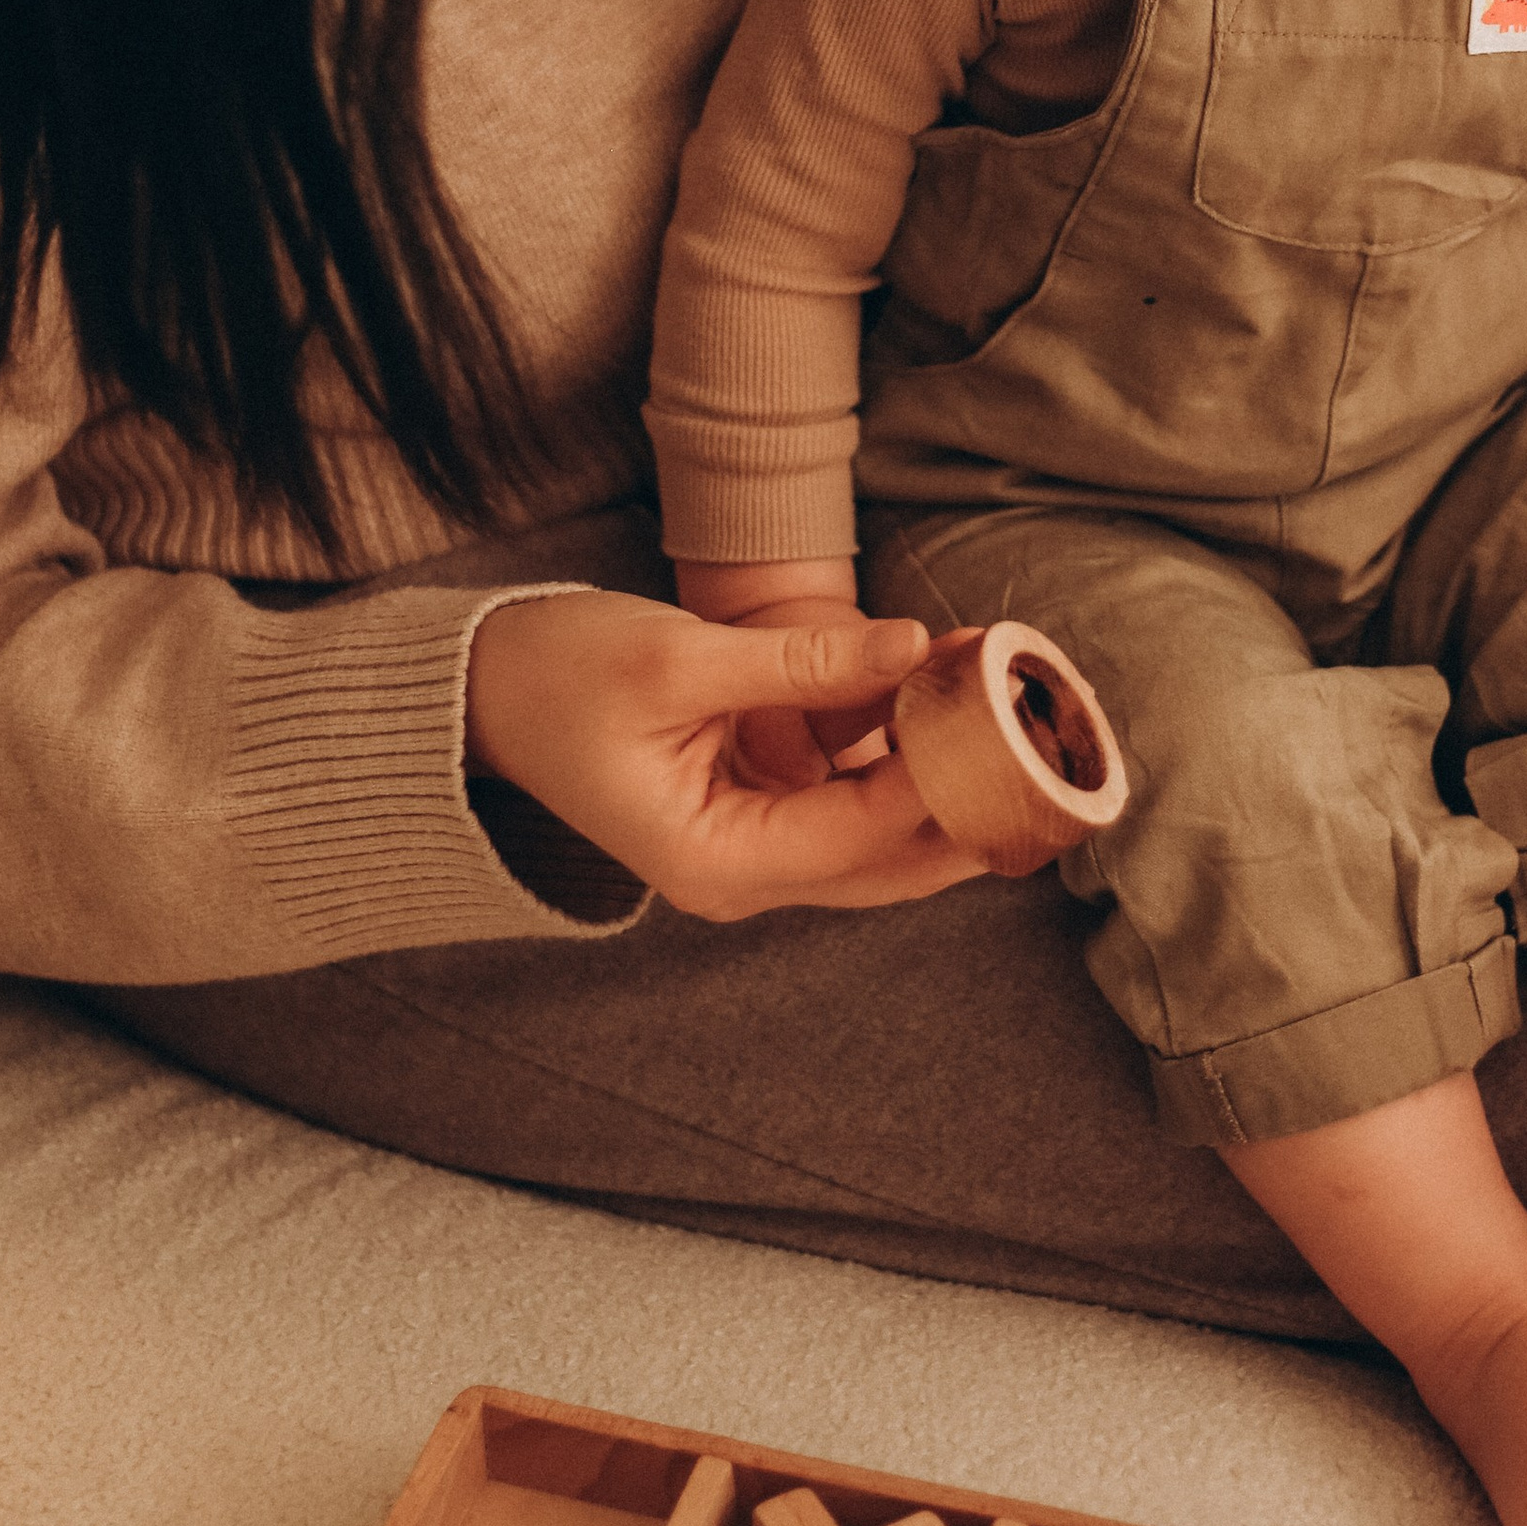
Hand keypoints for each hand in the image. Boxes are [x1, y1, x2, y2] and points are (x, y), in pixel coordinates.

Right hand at [463, 591, 984, 919]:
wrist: (479, 694)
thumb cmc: (556, 676)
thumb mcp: (677, 660)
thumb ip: (800, 663)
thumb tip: (914, 647)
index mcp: (717, 859)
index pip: (865, 830)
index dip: (943, 772)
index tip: (1003, 706)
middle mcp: (743, 878)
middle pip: (894, 860)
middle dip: (971, 797)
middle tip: (1048, 731)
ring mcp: (751, 854)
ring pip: (883, 838)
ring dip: (945, 775)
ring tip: (1009, 697)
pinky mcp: (756, 816)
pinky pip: (851, 803)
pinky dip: (900, 757)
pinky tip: (945, 694)